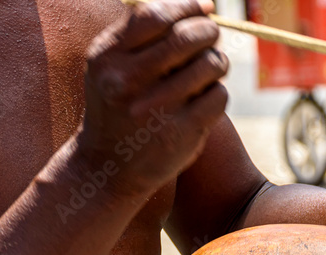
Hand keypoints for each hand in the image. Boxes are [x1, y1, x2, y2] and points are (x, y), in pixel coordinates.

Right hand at [77, 0, 227, 195]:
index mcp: (107, 57)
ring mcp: (156, 109)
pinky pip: (218, 96)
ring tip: (212, 66)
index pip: (155, 15)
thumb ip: (143, 35)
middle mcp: (128, 82)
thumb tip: (201, 5)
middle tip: (211, 35)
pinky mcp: (182, 133)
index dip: (186, 6)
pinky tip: (206, 98)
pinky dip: (218, 92)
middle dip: (208, 30)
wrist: (108, 167)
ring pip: (210, 64)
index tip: (204, 7)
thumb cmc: (118, 106)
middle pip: (187, 37)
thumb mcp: (112, 66)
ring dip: (218, 60)